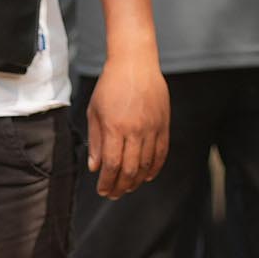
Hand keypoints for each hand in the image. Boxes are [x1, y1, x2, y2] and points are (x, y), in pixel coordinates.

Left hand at [85, 53, 170, 198]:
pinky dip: (155, 168)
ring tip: (128, 187)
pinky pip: (161, 153)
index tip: (102, 190)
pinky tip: (147, 176)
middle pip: (130, 169)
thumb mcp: (94, 111)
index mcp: (114, 128)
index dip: (107, 182)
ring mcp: (152, 128)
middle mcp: (135, 130)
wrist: (135, 63)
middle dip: (120, 186)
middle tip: (113, 194)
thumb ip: (96, 141)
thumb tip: (95, 168)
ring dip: (137, 180)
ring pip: (147, 164)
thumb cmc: (110, 85)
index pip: (111, 165)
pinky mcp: (164, 124)